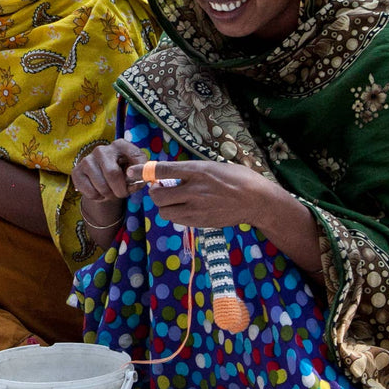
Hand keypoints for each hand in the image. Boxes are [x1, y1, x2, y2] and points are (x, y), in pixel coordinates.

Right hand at [72, 138, 145, 233]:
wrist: (103, 181)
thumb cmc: (123, 174)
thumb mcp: (135, 172)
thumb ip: (141, 174)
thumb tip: (140, 178)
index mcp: (120, 145)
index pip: (135, 157)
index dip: (137, 174)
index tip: (135, 182)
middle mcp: (102, 149)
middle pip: (112, 174)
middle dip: (120, 190)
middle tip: (122, 194)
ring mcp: (87, 159)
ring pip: (101, 186)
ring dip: (109, 195)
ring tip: (110, 192)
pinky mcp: (77, 172)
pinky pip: (90, 192)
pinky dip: (98, 198)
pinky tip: (99, 192)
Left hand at [124, 158, 273, 229]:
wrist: (257, 201)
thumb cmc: (237, 178)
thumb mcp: (212, 166)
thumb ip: (191, 170)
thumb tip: (169, 173)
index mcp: (197, 170)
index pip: (161, 170)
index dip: (142, 171)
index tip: (131, 171)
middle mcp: (194, 189)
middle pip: (157, 195)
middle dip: (154, 192)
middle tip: (159, 188)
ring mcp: (197, 208)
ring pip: (164, 210)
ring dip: (164, 205)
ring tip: (173, 199)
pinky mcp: (201, 222)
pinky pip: (177, 220)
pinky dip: (175, 214)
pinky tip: (184, 208)